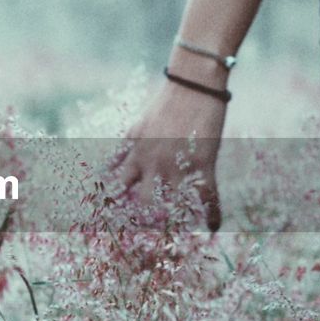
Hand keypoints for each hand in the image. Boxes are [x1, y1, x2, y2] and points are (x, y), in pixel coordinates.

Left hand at [116, 52, 228, 230]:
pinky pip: (208, 198)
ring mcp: (178, 166)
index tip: (114, 225)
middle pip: (142, 205)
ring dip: (177, 223)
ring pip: (174, 207)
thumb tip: (105, 169)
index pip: (117, 188)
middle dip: (145, 223)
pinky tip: (214, 227)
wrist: (192, 83)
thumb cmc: (165, 103)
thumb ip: (125, 150)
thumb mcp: (137, 127)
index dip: (114, 209)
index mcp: (134, 155)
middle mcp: (152, 164)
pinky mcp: (203, 164)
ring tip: (181, 235)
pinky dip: (213, 215)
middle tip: (149, 237)